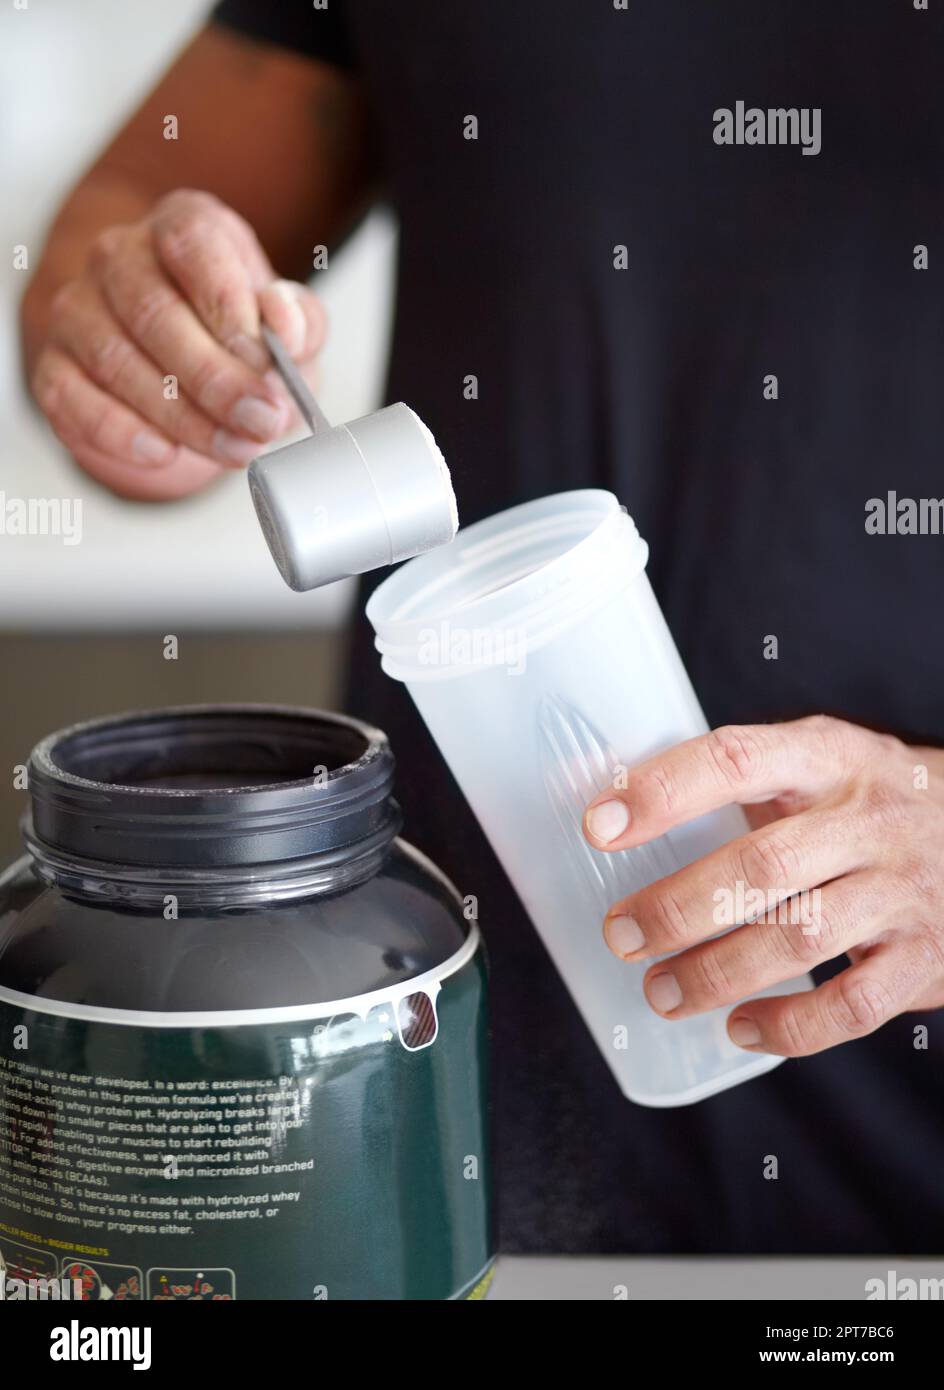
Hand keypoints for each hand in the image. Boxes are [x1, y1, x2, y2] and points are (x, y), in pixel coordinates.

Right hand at [30, 189, 324, 498]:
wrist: (187, 374)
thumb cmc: (240, 339)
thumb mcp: (289, 326)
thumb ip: (300, 320)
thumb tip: (283, 320)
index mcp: (183, 227)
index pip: (193, 243)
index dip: (228, 303)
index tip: (265, 361)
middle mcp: (120, 256)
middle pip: (154, 311)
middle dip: (215, 378)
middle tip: (261, 421)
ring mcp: (79, 309)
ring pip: (117, 360)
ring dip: (181, 416)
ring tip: (234, 448)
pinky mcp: (55, 365)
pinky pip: (71, 397)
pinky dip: (118, 431)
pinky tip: (163, 452)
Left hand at [583, 715, 943, 1055]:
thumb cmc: (873, 800)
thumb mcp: (822, 761)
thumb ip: (744, 779)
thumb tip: (619, 812)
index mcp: (830, 756)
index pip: (736, 759)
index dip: (663, 792)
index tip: (598, 825)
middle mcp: (869, 820)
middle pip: (761, 865)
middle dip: (677, 907)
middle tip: (620, 933)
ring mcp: (902, 891)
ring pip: (800, 939)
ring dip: (716, 973)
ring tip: (660, 991)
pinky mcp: (924, 959)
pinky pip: (852, 1005)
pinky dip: (790, 1026)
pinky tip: (741, 1027)